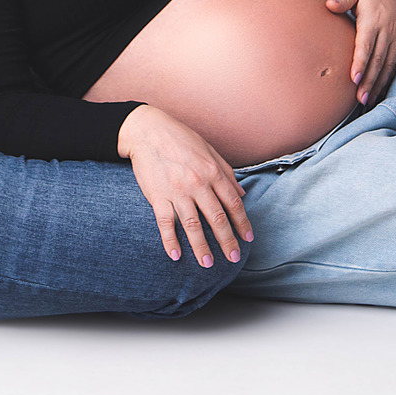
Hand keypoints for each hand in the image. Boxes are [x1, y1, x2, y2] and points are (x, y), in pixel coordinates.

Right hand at [115, 106, 253, 266]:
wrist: (147, 131)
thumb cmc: (180, 138)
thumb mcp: (209, 150)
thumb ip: (227, 172)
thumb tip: (242, 193)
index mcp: (213, 172)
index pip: (233, 203)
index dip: (242, 223)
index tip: (247, 238)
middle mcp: (197, 184)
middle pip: (216, 218)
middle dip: (227, 241)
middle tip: (233, 258)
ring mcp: (177, 191)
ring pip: (193, 225)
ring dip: (201, 247)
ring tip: (208, 264)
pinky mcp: (157, 196)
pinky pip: (165, 223)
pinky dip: (170, 240)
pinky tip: (175, 255)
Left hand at [327, 0, 395, 104]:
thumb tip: (328, 5)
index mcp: (373, 18)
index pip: (365, 44)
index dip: (360, 62)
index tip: (353, 78)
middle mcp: (386, 29)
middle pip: (377, 59)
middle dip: (369, 80)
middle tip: (360, 99)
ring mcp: (395, 35)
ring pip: (387, 64)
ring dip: (379, 83)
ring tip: (368, 101)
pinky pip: (394, 62)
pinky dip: (388, 77)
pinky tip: (380, 90)